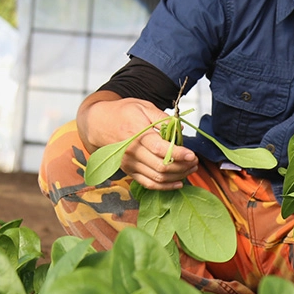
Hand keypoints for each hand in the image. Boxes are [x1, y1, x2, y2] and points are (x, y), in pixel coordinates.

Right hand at [77, 92, 197, 190]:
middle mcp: (132, 152)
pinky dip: (165, 187)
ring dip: (177, 176)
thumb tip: (180, 129)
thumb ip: (162, 118)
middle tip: (195, 162)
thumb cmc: (123, 112)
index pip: (161, 149)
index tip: (193, 155)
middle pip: (161, 167)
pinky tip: (178, 183)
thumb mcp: (143, 106)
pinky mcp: (129, 171)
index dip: (179, 154)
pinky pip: (148, 184)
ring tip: (190, 170)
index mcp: (137, 134)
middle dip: (182, 167)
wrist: (98, 123)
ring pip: (157, 178)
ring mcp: (130, 164)